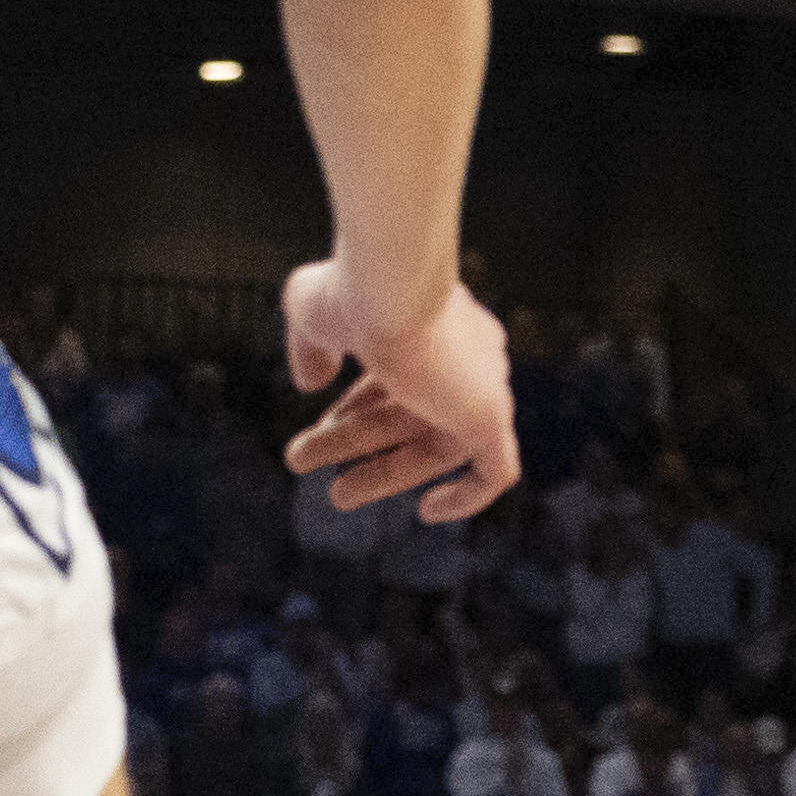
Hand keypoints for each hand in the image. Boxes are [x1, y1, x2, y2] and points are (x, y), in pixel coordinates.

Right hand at [284, 260, 519, 524]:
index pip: (400, 375)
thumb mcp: (314, 311)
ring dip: (383, 473)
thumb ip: (312, 344)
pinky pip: (495, 473)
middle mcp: (469, 354)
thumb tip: (311, 381)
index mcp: (437, 321)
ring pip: (435, 446)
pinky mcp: (492, 416)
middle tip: (300, 459)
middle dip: (355, 442)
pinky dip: (467, 497)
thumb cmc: (355, 289)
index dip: (356, 405)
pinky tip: (429, 512)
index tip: (317, 426)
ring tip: (336, 496)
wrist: (391, 284)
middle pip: (409, 414)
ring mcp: (484, 386)